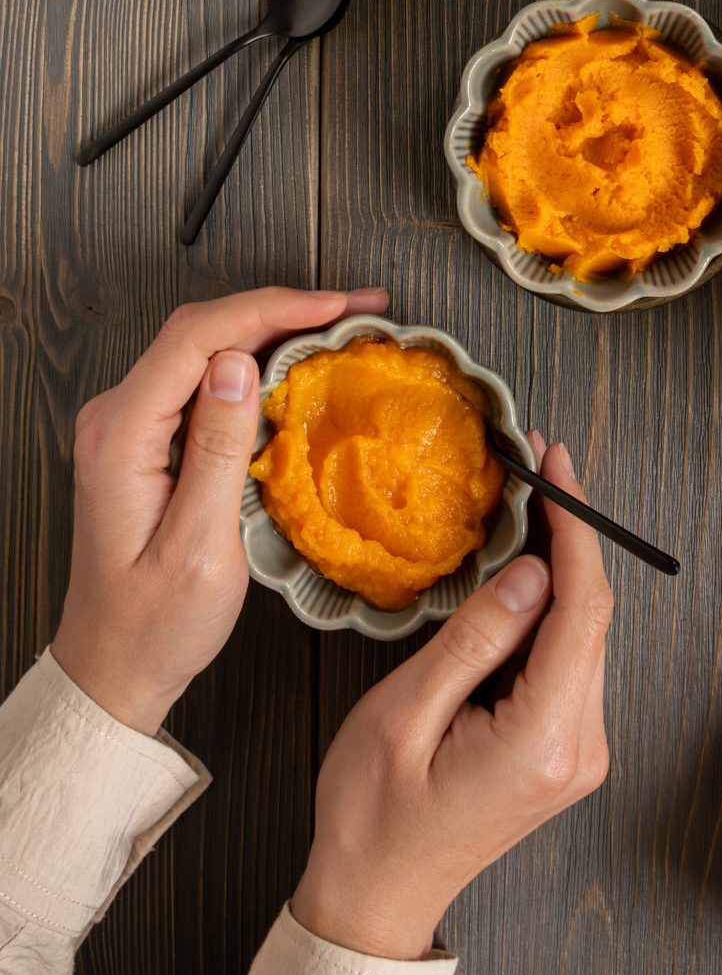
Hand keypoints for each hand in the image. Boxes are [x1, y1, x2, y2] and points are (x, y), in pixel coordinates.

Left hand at [51, 285, 388, 735]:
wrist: (113, 667)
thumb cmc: (154, 624)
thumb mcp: (197, 547)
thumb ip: (215, 450)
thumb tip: (236, 365)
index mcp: (120, 435)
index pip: (196, 338)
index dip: (269, 310)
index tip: (332, 307)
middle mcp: (116, 417)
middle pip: (201, 330)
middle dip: (282, 308)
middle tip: (356, 307)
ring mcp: (130, 425)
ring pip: (205, 348)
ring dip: (273, 327)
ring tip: (340, 324)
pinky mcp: (149, 440)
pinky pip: (203, 378)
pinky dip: (256, 360)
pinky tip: (296, 362)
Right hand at [291, 437, 613, 960]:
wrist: (376, 895)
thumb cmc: (374, 816)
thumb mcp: (405, 715)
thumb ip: (475, 641)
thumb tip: (531, 572)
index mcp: (543, 743)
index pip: (584, 612)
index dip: (576, 529)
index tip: (558, 467)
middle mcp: (579, 748)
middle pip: (593, 617)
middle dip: (569, 534)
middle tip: (537, 467)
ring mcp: (578, 751)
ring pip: (584, 633)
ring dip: (559, 567)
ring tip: (526, 505)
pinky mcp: (564, 747)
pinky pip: (569, 658)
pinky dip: (550, 607)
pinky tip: (521, 570)